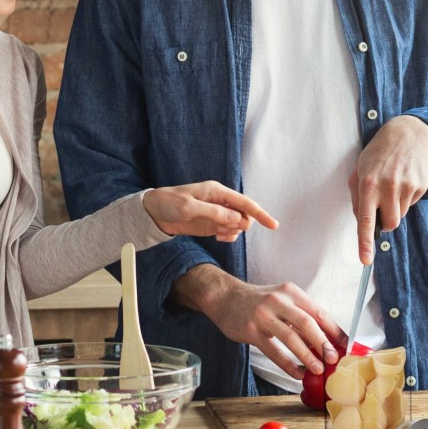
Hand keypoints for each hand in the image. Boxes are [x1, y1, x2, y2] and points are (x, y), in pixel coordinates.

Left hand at [142, 181, 277, 241]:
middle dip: (240, 225)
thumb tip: (237, 219)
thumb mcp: (188, 208)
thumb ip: (213, 213)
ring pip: (238, 225)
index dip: (260, 213)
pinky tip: (217, 237)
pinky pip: (229, 232)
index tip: (274, 225)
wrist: (153, 213)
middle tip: (222, 229)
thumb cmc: (168, 203)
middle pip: (245, 215)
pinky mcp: (212, 224)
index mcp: (216, 192)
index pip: (244, 202)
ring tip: (216, 233)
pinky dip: (227, 236)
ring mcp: (217, 213)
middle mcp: (220, 201)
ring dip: (232, 232)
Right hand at [170, 264, 345, 376]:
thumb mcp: (282, 300)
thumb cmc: (259, 302)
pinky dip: (287, 364)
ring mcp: (262, 315)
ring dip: (307, 356)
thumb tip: (328, 341)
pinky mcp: (250, 330)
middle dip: (323, 343)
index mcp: (290, 292)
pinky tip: (297, 373)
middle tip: (334, 359)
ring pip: (290, 337)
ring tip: (318, 369)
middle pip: (306, 323)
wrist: (225, 297)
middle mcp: (277, 300)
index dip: (334, 331)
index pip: (318, 312)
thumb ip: (301, 316)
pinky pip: (273, 350)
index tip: (346, 347)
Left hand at [349, 115, 427, 263]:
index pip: (366, 220)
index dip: (365, 242)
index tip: (365, 260)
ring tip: (391, 186)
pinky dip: (405, 198)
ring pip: (401, 215)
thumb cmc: (376, 156)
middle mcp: (388, 186)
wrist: (405, 135)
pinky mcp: (421, 185)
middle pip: (390, 224)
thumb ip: (357, 199)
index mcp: (367, 184)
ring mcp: (407, 186)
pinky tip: (403, 181)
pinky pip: (411, 204)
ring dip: (395, 208)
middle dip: (385, 222)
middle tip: (381, 205)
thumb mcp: (358, 172)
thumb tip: (363, 223)